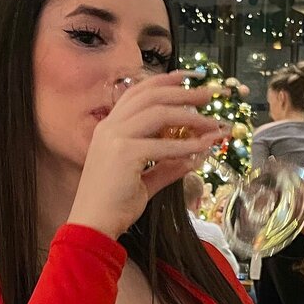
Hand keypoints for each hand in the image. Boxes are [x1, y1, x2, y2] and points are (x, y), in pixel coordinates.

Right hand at [68, 71, 226, 239]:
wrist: (93, 225)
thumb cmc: (113, 205)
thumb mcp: (144, 181)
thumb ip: (167, 167)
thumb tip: (194, 159)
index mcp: (110, 128)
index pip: (138, 92)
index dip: (164, 81)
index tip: (188, 77)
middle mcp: (110, 127)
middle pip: (151, 96)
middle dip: (183, 92)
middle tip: (209, 94)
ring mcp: (115, 138)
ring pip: (158, 113)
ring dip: (189, 115)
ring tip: (211, 123)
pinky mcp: (123, 154)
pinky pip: (163, 145)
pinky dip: (186, 145)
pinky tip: (203, 148)